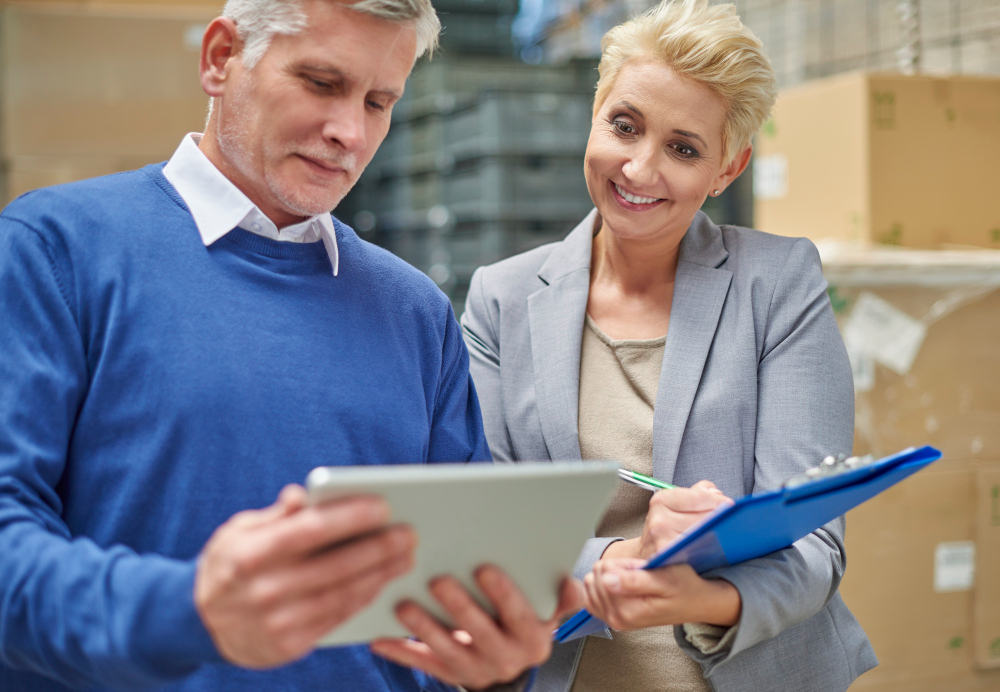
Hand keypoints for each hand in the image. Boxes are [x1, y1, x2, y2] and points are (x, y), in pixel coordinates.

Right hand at [195, 484, 415, 667]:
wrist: (199, 623)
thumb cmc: (229, 564)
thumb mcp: (238, 531)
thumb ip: (275, 514)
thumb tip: (304, 494)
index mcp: (249, 554)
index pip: (310, 530)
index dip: (349, 517)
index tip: (383, 505)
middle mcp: (263, 590)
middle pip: (335, 565)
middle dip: (378, 547)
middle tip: (409, 532)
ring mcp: (276, 622)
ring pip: (342, 594)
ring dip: (380, 574)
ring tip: (405, 556)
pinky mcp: (288, 646)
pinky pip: (336, 617)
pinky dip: (364, 597)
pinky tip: (383, 581)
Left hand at [370, 566, 582, 689]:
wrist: (510, 664)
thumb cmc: (526, 622)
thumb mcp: (549, 612)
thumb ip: (562, 597)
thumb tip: (567, 580)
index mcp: (533, 639)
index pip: (519, 616)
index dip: (503, 594)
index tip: (484, 569)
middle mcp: (505, 658)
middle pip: (480, 633)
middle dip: (459, 607)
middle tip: (438, 580)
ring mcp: (474, 669)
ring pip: (447, 650)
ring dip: (425, 628)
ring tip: (404, 605)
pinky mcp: (448, 674)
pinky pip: (422, 664)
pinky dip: (400, 652)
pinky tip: (379, 637)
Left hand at [583, 557, 740, 630]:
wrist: (694, 603)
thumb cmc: (683, 587)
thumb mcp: (664, 579)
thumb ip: (634, 580)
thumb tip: (606, 579)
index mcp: (628, 611)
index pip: (603, 572)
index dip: (622, 562)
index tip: (640, 567)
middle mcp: (617, 619)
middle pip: (594, 577)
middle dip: (615, 569)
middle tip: (639, 574)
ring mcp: (613, 620)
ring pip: (590, 584)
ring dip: (610, 576)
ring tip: (633, 579)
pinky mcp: (612, 617)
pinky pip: (591, 595)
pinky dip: (602, 584)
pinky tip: (620, 584)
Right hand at [603, 480, 732, 560]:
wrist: (645, 555)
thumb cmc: (664, 528)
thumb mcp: (674, 505)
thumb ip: (696, 494)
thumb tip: (715, 492)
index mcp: (661, 501)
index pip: (698, 497)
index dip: (718, 501)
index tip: (730, 505)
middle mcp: (659, 521)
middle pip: (703, 517)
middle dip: (720, 518)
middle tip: (731, 521)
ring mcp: (662, 542)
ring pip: (703, 535)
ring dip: (717, 534)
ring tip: (723, 533)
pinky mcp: (670, 560)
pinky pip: (697, 551)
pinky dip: (708, 548)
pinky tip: (712, 547)